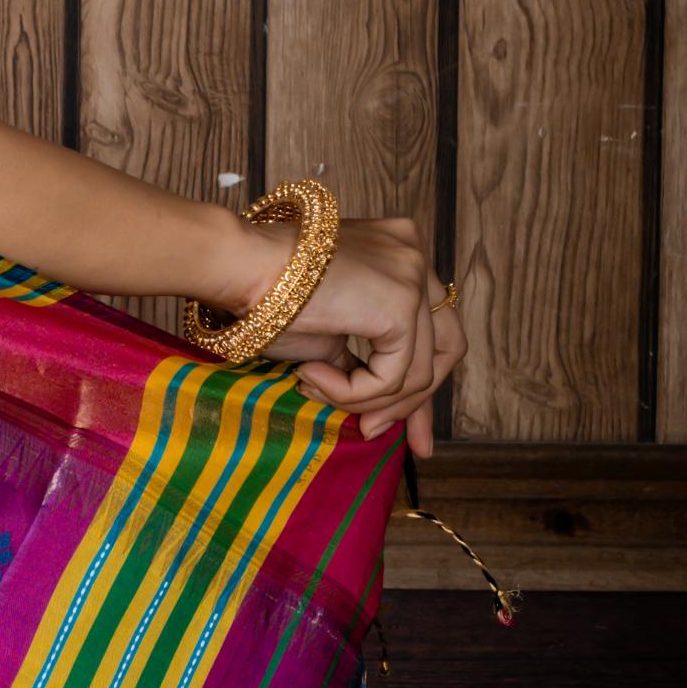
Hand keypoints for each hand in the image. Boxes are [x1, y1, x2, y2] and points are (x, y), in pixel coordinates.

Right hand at [229, 209, 461, 451]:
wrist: (239, 266)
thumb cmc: (266, 297)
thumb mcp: (329, 334)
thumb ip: (364, 360)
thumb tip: (381, 413)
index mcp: (400, 253)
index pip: (433, 327)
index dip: (416, 383)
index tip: (388, 424)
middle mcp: (415, 256)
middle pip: (446, 348)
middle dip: (414, 404)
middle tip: (374, 434)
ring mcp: (413, 277)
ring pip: (420, 373)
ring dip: (365, 400)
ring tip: (313, 389)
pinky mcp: (400, 303)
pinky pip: (394, 376)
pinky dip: (353, 393)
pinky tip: (310, 377)